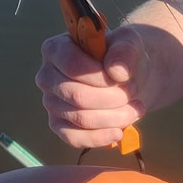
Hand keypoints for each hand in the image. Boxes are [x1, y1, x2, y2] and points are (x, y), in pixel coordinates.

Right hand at [35, 26, 146, 147]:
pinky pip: (73, 138)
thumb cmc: (123, 58)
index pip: (72, 66)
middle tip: (133, 93)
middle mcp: (47, 77)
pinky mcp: (59, 125)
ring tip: (135, 108)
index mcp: (55, 49)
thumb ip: (125, 51)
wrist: (129, 79)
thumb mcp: (130, 43)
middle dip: (114, 99)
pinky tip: (119, 132)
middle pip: (77, 96)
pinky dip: (100, 138)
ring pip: (81, 119)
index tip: (124, 78)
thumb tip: (116, 72)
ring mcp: (51, 103)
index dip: (102, 77)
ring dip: (115, 117)